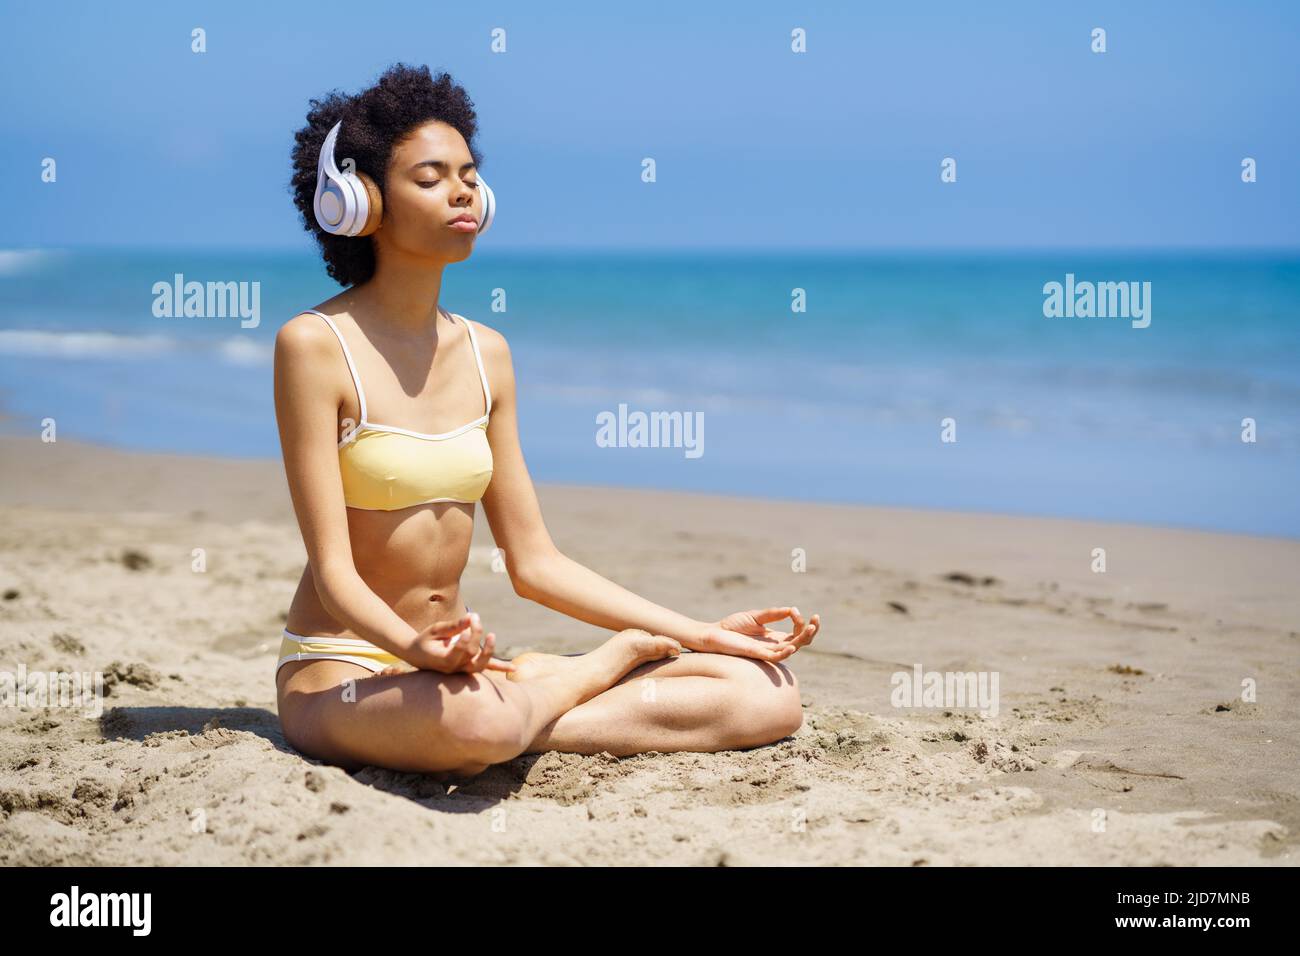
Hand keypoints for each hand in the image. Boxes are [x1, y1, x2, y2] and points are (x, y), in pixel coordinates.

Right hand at [396, 612, 515, 674]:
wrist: (417, 655)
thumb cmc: (425, 640)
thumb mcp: (435, 630)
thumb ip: (453, 626)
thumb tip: (471, 617)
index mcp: (443, 660)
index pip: (461, 651)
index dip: (468, 637)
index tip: (470, 620)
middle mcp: (454, 669)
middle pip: (471, 654)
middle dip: (476, 634)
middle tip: (474, 617)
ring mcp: (462, 670)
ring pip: (480, 665)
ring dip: (490, 652)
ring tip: (492, 636)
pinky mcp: (468, 666)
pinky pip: (485, 667)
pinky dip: (500, 666)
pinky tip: (515, 667)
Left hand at [686, 606, 819, 661]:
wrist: (713, 634)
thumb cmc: (732, 627)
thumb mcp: (756, 616)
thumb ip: (773, 614)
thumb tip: (792, 610)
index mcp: (775, 637)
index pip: (797, 633)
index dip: (801, 622)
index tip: (795, 611)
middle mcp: (774, 646)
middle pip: (800, 642)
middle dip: (811, 631)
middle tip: (816, 620)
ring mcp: (766, 651)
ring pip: (791, 649)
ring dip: (803, 639)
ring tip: (810, 628)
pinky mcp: (756, 654)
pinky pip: (775, 658)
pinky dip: (785, 653)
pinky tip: (791, 645)